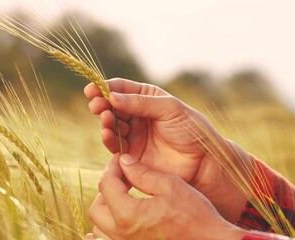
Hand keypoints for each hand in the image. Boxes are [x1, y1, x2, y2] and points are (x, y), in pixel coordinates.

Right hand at [85, 78, 250, 220]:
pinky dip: (108, 138)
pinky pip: (114, 144)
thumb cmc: (191, 130)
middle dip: (102, 104)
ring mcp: (134, 134)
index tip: (93, 89)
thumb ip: (140, 102)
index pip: (122, 89)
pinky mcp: (131, 154)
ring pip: (111, 124)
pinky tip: (106, 133)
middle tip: (96, 104)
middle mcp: (138, 115)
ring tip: (106, 117)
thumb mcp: (169, 108)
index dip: (106, 88)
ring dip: (105, 120)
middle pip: (112, 106)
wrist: (202, 162)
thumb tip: (113, 97)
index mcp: (148, 98)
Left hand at [87, 154, 246, 239]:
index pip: (106, 185)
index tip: (120, 161)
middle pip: (97, 209)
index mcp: (128, 215)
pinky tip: (118, 222)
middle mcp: (121, 235)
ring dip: (106, 211)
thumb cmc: (195, 215)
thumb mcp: (170, 186)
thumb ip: (142, 174)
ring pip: (100, 229)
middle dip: (105, 190)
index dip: (112, 168)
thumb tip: (124, 162)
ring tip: (122, 199)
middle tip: (120, 179)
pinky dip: (107, 232)